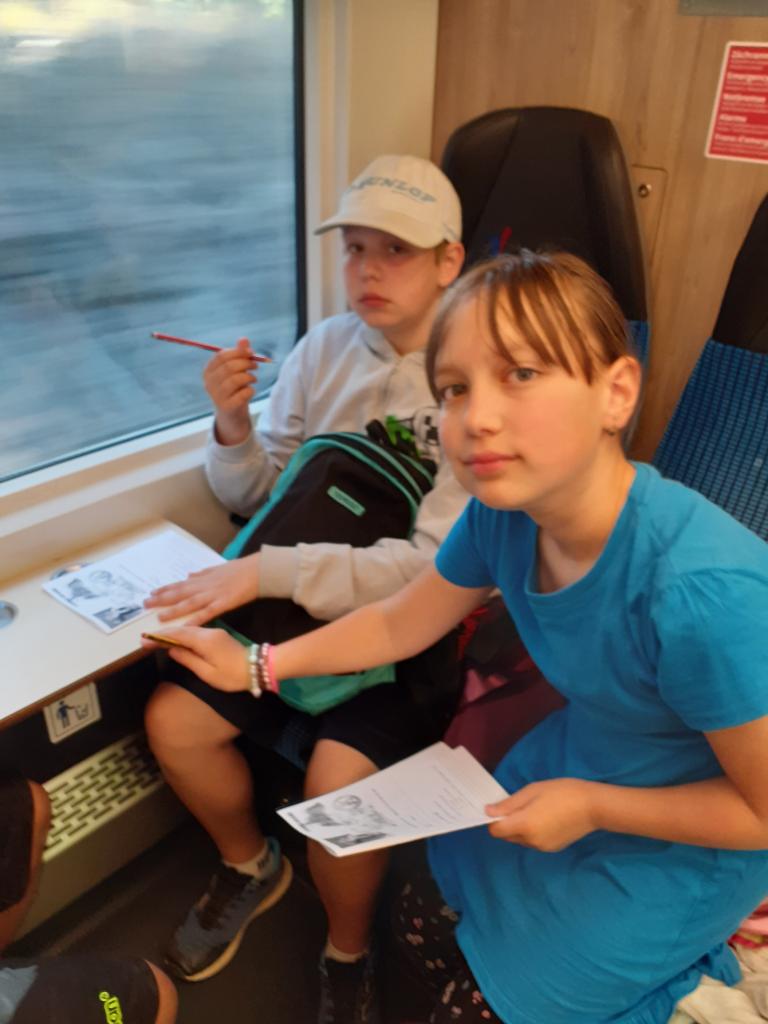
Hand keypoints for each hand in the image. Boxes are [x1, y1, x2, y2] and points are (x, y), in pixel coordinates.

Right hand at [141, 626, 249, 690]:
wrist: (258, 668)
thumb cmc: (233, 676)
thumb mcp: (208, 673)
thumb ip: (188, 660)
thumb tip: (172, 650)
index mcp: (205, 641)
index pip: (177, 635)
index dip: (160, 636)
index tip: (144, 640)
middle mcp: (209, 632)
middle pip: (181, 630)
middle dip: (163, 634)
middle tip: (145, 639)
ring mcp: (214, 632)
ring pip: (189, 629)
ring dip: (173, 633)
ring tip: (157, 638)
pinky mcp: (218, 635)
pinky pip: (196, 631)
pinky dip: (183, 634)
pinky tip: (176, 638)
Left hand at [144, 554, 259, 625]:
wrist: (258, 570)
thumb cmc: (241, 569)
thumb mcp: (219, 567)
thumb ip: (203, 573)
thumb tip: (190, 575)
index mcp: (203, 578)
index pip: (180, 584)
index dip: (165, 589)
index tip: (151, 593)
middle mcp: (204, 586)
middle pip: (179, 593)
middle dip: (162, 599)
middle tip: (145, 604)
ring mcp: (213, 595)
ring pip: (189, 603)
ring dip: (173, 610)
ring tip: (159, 617)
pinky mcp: (223, 603)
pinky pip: (206, 613)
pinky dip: (195, 620)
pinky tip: (185, 626)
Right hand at [204, 337, 258, 445]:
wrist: (232, 415)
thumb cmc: (234, 388)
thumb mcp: (236, 370)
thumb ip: (239, 354)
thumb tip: (244, 339)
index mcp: (208, 371)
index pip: (222, 355)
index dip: (238, 352)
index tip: (251, 353)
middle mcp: (209, 383)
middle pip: (230, 366)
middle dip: (246, 363)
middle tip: (255, 366)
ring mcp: (216, 396)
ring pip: (237, 379)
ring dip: (250, 377)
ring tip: (253, 379)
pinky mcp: (227, 407)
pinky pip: (244, 393)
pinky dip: (251, 390)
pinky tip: (250, 391)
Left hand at [485, 778, 596, 851]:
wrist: (593, 806)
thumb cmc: (562, 792)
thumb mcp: (532, 791)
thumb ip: (509, 804)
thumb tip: (488, 812)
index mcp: (524, 825)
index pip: (496, 831)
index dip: (494, 820)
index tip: (500, 808)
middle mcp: (531, 841)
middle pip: (507, 836)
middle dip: (507, 823)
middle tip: (521, 805)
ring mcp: (542, 847)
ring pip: (520, 840)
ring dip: (520, 828)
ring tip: (536, 810)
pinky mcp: (552, 848)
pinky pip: (533, 842)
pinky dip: (533, 832)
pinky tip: (546, 818)